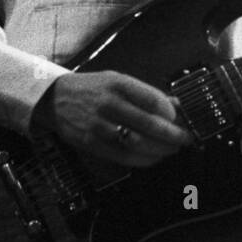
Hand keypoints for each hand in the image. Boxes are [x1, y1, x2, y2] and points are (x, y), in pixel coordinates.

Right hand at [33, 71, 193, 166]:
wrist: (55, 99)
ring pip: (138, 143)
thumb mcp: (118, 81)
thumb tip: (177, 106)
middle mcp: (109, 104)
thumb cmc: (94, 89)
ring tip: (173, 149)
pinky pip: (124, 156)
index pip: (153, 99)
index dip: (171, 113)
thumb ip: (147, 94)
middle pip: (149, 124)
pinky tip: (155, 157)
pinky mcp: (92, 144)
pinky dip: (144, 159)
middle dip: (173, 134)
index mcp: (118, 84)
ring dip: (161, 149)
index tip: (180, 118)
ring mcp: (99, 126)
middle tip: (186, 138)